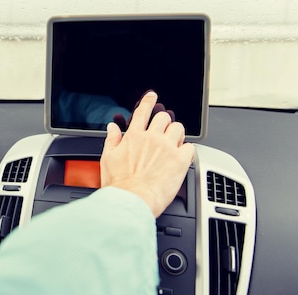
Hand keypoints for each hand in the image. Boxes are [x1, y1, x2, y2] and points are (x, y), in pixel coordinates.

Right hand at [100, 91, 194, 216]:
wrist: (132, 201)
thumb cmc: (119, 185)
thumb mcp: (107, 159)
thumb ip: (112, 140)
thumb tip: (112, 128)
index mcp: (134, 137)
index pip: (143, 112)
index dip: (148, 101)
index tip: (152, 96)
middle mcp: (152, 138)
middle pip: (164, 117)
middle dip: (164, 123)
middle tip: (163, 132)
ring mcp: (168, 148)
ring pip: (179, 128)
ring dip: (177, 135)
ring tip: (174, 144)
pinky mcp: (181, 161)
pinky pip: (190, 147)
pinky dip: (187, 151)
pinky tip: (182, 158)